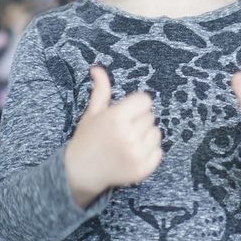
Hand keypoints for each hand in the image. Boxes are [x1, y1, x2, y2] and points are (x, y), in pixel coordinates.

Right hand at [64, 66, 162, 207]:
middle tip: (123, 130)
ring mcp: (137, 155)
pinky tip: (134, 153)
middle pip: (150, 116)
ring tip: (129, 141)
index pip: (145, 101)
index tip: (127, 112)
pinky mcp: (143, 169)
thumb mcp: (92, 113)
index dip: (137, 105)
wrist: (81, 172)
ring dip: (146, 135)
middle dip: (139, 120)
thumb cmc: (87, 139)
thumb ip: (101, 90)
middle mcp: (128, 136)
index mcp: (116, 118)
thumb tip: (97, 68)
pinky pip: (159, 151)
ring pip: (156, 133)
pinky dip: (150, 151)